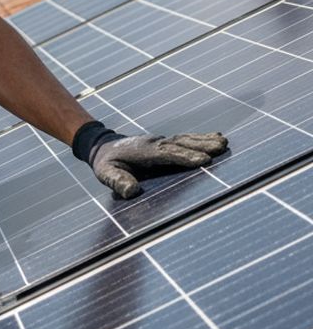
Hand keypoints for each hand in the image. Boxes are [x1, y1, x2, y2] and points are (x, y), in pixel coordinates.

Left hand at [72, 121, 227, 197]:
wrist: (102, 146)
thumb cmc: (106, 163)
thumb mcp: (106, 173)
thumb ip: (117, 181)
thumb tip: (132, 191)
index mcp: (142, 151)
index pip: (166, 154)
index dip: (184, 157)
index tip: (203, 161)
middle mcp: (154, 143)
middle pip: (180, 144)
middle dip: (200, 147)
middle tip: (221, 148)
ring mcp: (161, 141)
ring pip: (185, 140)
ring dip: (204, 141)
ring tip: (224, 143)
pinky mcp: (165, 142)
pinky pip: (185, 139)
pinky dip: (200, 138)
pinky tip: (216, 137)